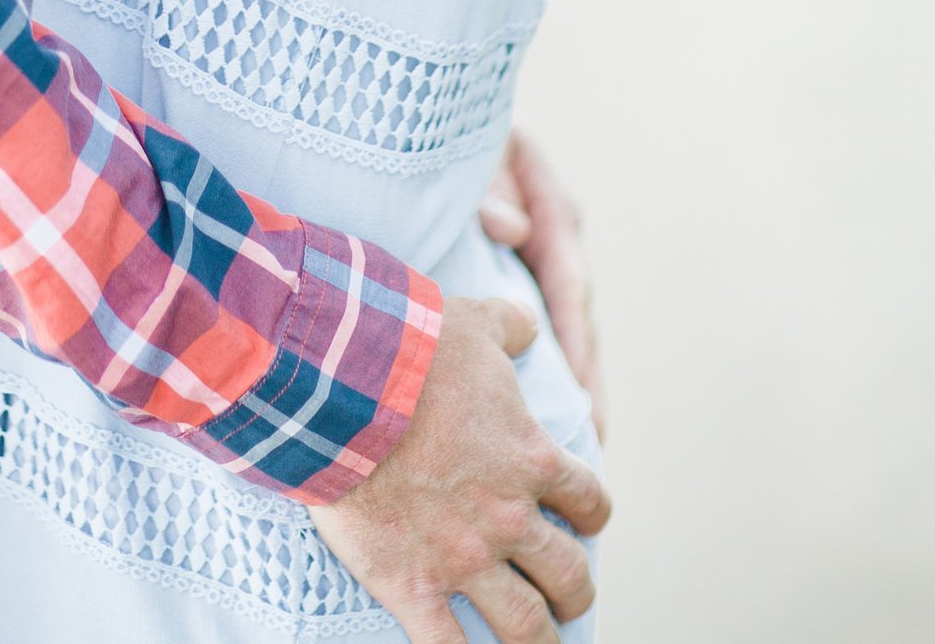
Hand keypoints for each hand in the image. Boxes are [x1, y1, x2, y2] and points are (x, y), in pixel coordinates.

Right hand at [311, 295, 608, 642]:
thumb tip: (529, 323)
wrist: (344, 388)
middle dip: (574, 590)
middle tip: (567, 594)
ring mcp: (463, 559)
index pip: (590, 501)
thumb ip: (511, 325)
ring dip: (539, 639)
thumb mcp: (473, 323)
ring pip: (525, 625)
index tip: (581, 518)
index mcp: (531, 458)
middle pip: (569, 576)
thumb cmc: (412, 349)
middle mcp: (509, 517)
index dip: (591, 512)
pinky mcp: (413, 587)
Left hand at [480, 131, 606, 437]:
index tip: (585, 393)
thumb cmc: (453, 138)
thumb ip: (490, 190)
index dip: (577, 341)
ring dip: (569, 383)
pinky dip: (539, 368)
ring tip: (577, 445)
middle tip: (590, 440)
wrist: (436, 126)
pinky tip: (534, 415)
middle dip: (585, 379)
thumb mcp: (475, 159)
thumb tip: (513, 230)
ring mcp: (537, 262)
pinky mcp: (516, 276)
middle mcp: (553, 241)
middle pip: (575, 319)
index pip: (568, 284)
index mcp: (551, 212)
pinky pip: (532, 329)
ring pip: (559, 331)